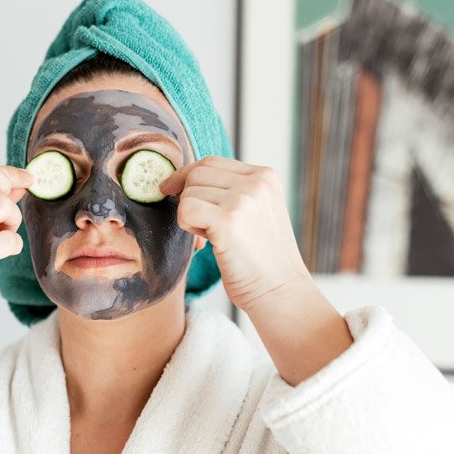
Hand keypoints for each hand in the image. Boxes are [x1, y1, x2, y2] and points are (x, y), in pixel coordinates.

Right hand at [0, 159, 33, 321]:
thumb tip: (21, 180)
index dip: (5, 174)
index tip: (24, 180)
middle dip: (6, 186)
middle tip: (6, 210)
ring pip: (1, 205)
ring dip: (13, 219)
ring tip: (3, 234)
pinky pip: (10, 239)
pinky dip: (14, 244)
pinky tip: (2, 252)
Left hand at [160, 155, 314, 312]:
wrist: (280, 291)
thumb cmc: (262, 259)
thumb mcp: (256, 211)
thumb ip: (231, 191)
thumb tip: (182, 180)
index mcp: (265, 176)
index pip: (212, 162)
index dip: (187, 176)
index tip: (173, 191)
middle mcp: (256, 182)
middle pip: (197, 173)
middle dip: (188, 198)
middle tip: (202, 225)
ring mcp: (244, 199)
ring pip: (189, 192)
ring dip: (189, 216)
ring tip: (212, 236)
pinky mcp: (229, 220)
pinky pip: (186, 210)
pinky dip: (188, 226)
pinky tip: (207, 241)